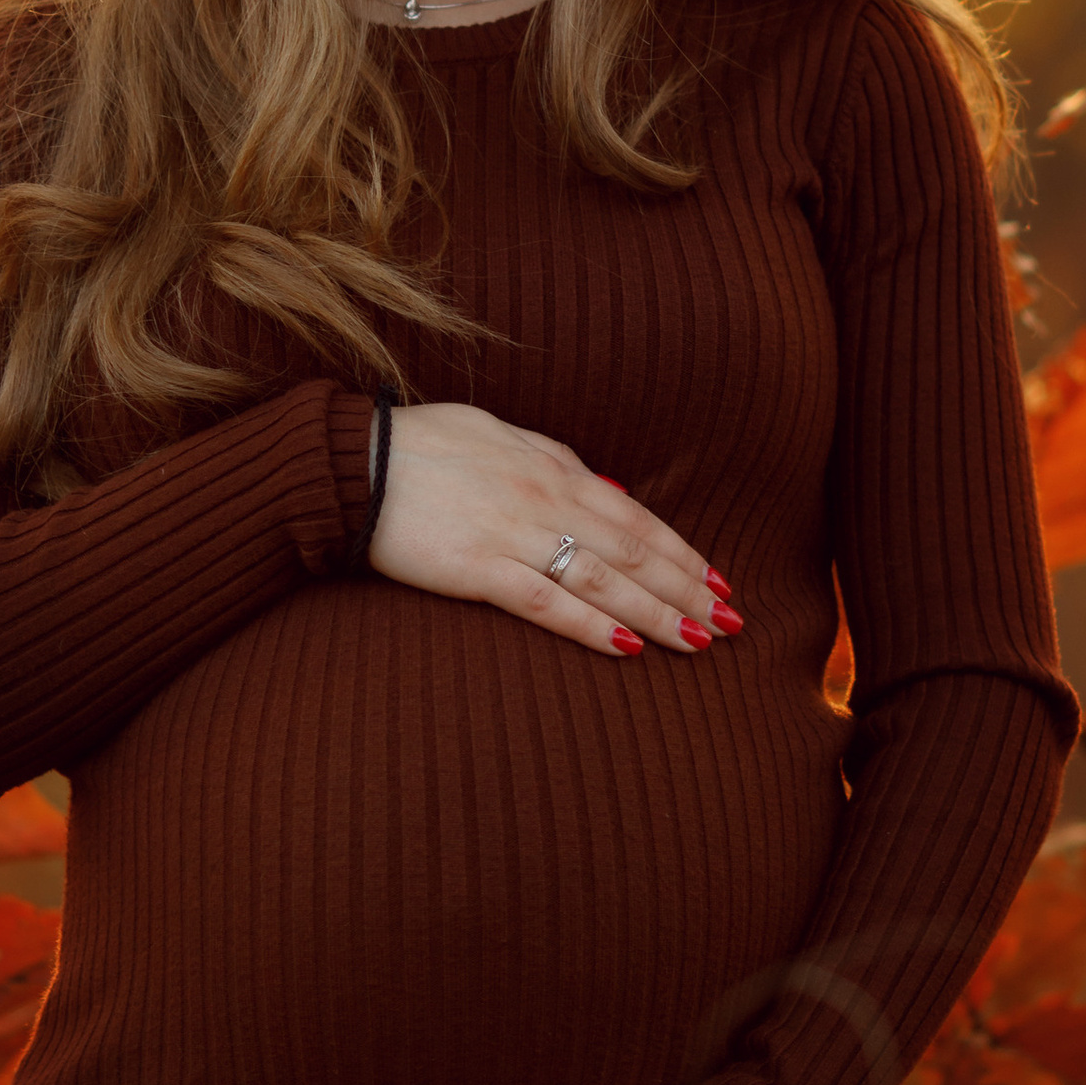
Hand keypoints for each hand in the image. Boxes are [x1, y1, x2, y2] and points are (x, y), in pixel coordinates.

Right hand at [368, 404, 735, 660]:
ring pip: (602, 580)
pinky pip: (546, 602)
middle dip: (687, 589)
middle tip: (730, 622)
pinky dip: (590, 626)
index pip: (635, 517)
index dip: (682, 552)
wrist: (355, 462)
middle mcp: (543, 499)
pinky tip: (626, 648)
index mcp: (552, 467)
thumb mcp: (500, 436)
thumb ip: (555, 461)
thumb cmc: (424, 446)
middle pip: (632, 552)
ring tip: (697, 641)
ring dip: (656, 613)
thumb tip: (610, 492)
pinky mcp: (476, 568)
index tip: (719, 582)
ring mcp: (512, 533)